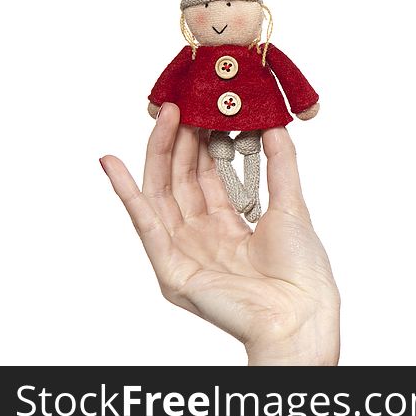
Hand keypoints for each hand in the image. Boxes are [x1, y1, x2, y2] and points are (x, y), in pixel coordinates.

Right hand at [101, 103, 339, 364]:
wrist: (302, 311)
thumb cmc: (302, 270)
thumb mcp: (291, 204)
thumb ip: (281, 164)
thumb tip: (275, 125)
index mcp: (228, 227)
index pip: (204, 177)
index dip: (201, 144)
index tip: (202, 110)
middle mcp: (202, 239)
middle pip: (180, 182)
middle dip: (179, 142)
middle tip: (182, 104)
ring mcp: (184, 254)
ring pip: (161, 195)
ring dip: (158, 155)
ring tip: (164, 117)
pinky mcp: (172, 271)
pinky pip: (145, 225)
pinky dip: (127, 194)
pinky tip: (113, 164)